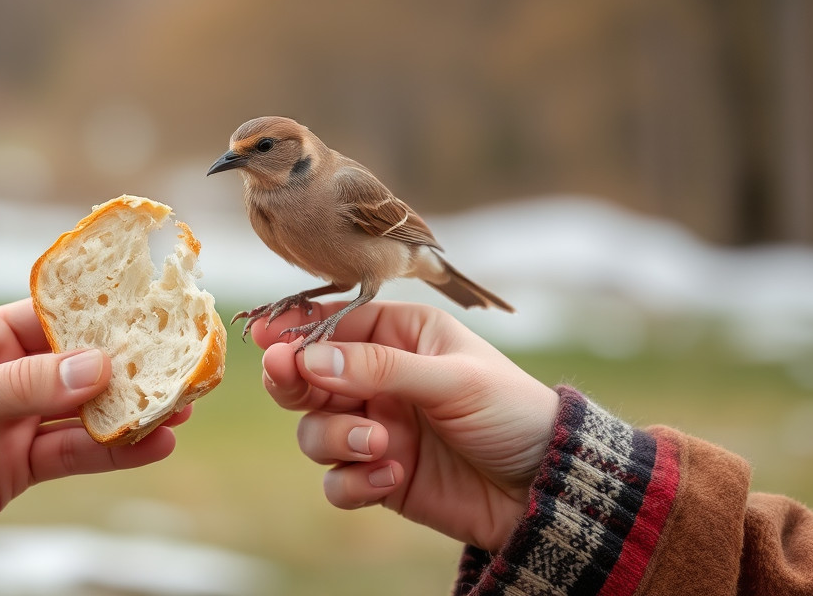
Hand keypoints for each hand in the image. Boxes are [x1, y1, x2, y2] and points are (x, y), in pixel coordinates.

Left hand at [0, 299, 187, 565]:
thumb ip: (21, 386)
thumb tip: (98, 367)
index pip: (57, 318)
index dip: (105, 316)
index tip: (155, 313)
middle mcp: (7, 375)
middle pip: (83, 366)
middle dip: (132, 366)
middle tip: (184, 365)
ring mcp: (16, 422)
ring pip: (88, 412)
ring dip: (133, 411)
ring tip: (182, 407)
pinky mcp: (19, 467)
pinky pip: (77, 455)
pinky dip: (116, 451)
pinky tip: (155, 445)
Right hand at [254, 301, 557, 551]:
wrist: (544, 489)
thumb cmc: (510, 412)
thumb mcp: (452, 379)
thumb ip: (379, 368)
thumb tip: (309, 357)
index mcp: (400, 336)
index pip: (333, 323)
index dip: (296, 330)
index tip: (268, 341)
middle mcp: (380, 378)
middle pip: (307, 376)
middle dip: (293, 381)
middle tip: (290, 381)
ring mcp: (376, 427)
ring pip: (314, 430)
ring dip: (336, 437)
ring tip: (382, 444)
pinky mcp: (378, 476)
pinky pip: (336, 480)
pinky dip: (354, 482)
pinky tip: (393, 476)